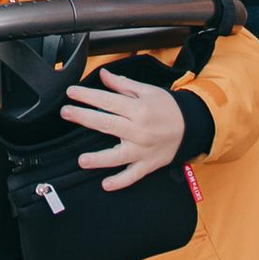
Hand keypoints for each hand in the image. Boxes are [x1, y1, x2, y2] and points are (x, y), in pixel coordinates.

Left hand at [62, 73, 186, 188]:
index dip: (88, 96)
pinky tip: (106, 184)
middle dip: (84, 118)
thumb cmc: (168, 107)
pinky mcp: (148, 164)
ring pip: (118, 156)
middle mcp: (139, 130)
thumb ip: (123, 84)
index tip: (72, 93)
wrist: (192, 126)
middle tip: (66, 113)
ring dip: (99, 159)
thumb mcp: (148, 90)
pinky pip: (133, 175)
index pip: (108, 101)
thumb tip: (103, 75)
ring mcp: (143, 149)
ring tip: (82, 160)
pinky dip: (120, 181)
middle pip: (107, 124)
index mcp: (139, 109)